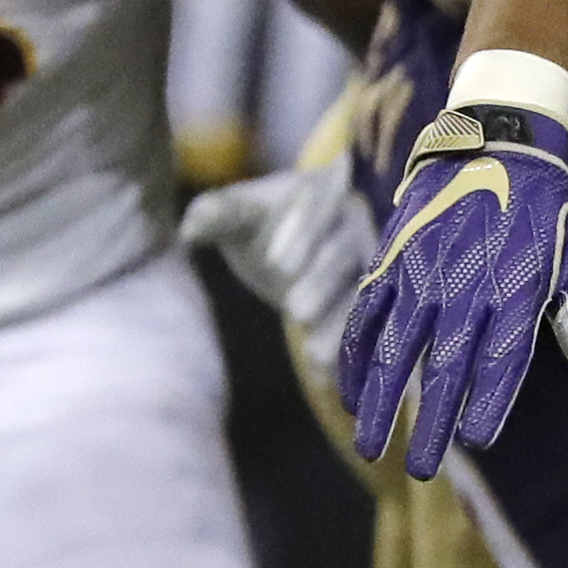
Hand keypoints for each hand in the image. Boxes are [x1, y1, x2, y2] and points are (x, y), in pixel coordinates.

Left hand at [181, 153, 379, 343]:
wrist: (292, 250)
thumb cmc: (262, 226)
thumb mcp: (238, 215)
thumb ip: (217, 215)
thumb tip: (190, 229)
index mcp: (324, 190)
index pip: (318, 208)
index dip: (302, 234)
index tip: (276, 263)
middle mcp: (357, 224)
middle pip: (344, 252)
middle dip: (322, 282)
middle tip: (296, 311)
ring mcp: (372, 263)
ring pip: (362, 293)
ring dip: (340, 324)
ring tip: (315, 355)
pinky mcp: (377, 300)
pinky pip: (369, 323)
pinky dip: (349, 350)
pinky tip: (329, 377)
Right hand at [335, 100, 567, 481]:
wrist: (494, 140)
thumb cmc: (542, 213)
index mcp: (515, 290)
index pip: (500, 361)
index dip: (487, 403)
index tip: (477, 440)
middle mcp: (463, 286)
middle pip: (443, 367)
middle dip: (429, 423)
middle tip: (420, 467)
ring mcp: (421, 273)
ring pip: (393, 349)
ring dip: (379, 401)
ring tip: (371, 447)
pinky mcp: (391, 260)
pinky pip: (365, 317)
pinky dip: (354, 357)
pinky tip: (350, 394)